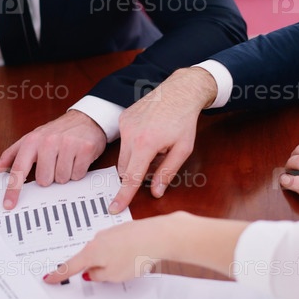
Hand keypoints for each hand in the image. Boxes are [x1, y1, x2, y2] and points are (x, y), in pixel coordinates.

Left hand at [0, 110, 106, 209]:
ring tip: (66, 159)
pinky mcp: (84, 149)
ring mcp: (67, 144)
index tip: (8, 204)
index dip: (13, 189)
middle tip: (54, 163)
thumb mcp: (32, 139)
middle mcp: (48, 141)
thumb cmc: (56, 132)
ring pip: (61, 179)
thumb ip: (13, 154)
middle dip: (50, 176)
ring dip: (64, 174)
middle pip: (44, 180)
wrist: (85, 119)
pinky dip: (77, 171)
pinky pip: (77, 175)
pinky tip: (76, 159)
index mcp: (32, 140)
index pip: (19, 169)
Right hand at [44, 213, 248, 284]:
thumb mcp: (113, 276)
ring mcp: (111, 233)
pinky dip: (120, 254)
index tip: (48, 278)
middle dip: (92, 269)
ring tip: (126, 268)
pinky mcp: (123, 231)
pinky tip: (132, 258)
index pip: (70, 266)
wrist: (158, 236)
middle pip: (88, 258)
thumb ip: (98, 276)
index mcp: (91, 252)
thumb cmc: (136, 254)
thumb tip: (92, 272)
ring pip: (103, 252)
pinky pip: (115, 246)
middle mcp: (98, 240)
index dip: (58, 274)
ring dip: (109, 262)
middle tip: (98, 278)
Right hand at [110, 68, 216, 213]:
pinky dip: (134, 145)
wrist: (179, 91)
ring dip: (136, 158)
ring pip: (123, 156)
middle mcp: (131, 134)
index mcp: (146, 144)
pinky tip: (150, 133)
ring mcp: (124, 125)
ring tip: (156, 145)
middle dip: (138, 172)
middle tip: (158, 162)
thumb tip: (155, 192)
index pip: (131, 177)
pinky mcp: (123, 119)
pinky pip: (124, 141)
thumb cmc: (184, 120)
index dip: (123, 195)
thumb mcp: (182, 150)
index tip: (114, 207)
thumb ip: (167, 173)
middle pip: (125, 168)